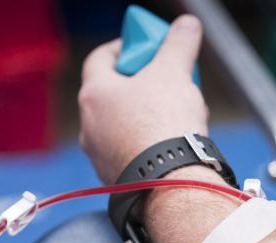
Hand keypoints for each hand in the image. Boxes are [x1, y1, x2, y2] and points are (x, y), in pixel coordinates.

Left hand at [78, 15, 207, 184]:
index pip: (100, 58)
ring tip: (175, 113)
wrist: (168, 182)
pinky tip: (171, 142)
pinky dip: (146, 142)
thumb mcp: (174, 72)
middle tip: (166, 78)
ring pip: (121, 124)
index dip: (124, 48)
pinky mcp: (115, 177)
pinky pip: (129, 151)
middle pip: (112, 92)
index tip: (145, 47)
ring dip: (144, 115)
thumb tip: (186, 27)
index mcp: (94, 94)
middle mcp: (89, 125)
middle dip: (141, 82)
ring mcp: (99, 155)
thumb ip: (178, 44)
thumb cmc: (163, 124)